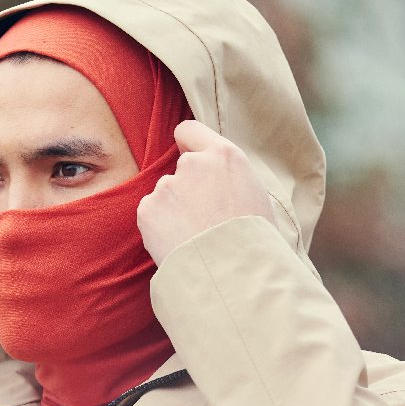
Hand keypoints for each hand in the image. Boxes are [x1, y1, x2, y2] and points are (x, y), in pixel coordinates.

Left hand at [137, 120, 275, 266]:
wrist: (233, 274)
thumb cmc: (255, 241)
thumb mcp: (256, 196)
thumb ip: (230, 178)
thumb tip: (218, 182)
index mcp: (225, 156)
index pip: (190, 131)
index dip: (188, 144)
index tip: (190, 157)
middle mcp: (192, 164)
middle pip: (181, 169)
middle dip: (188, 188)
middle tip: (204, 219)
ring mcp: (167, 186)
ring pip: (166, 195)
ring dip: (174, 211)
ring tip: (195, 238)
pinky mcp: (148, 209)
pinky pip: (151, 215)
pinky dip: (160, 228)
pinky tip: (178, 244)